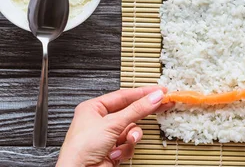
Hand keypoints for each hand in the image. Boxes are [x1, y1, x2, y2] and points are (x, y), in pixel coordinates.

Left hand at [57, 86, 173, 166]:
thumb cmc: (81, 148)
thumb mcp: (112, 123)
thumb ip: (137, 109)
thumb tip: (154, 97)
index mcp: (94, 108)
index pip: (123, 95)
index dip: (142, 93)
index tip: (158, 91)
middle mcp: (99, 121)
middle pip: (129, 112)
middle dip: (143, 112)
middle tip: (162, 105)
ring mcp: (106, 137)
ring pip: (131, 130)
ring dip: (132, 136)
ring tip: (129, 139)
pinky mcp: (112, 150)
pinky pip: (128, 144)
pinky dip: (125, 149)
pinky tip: (115, 153)